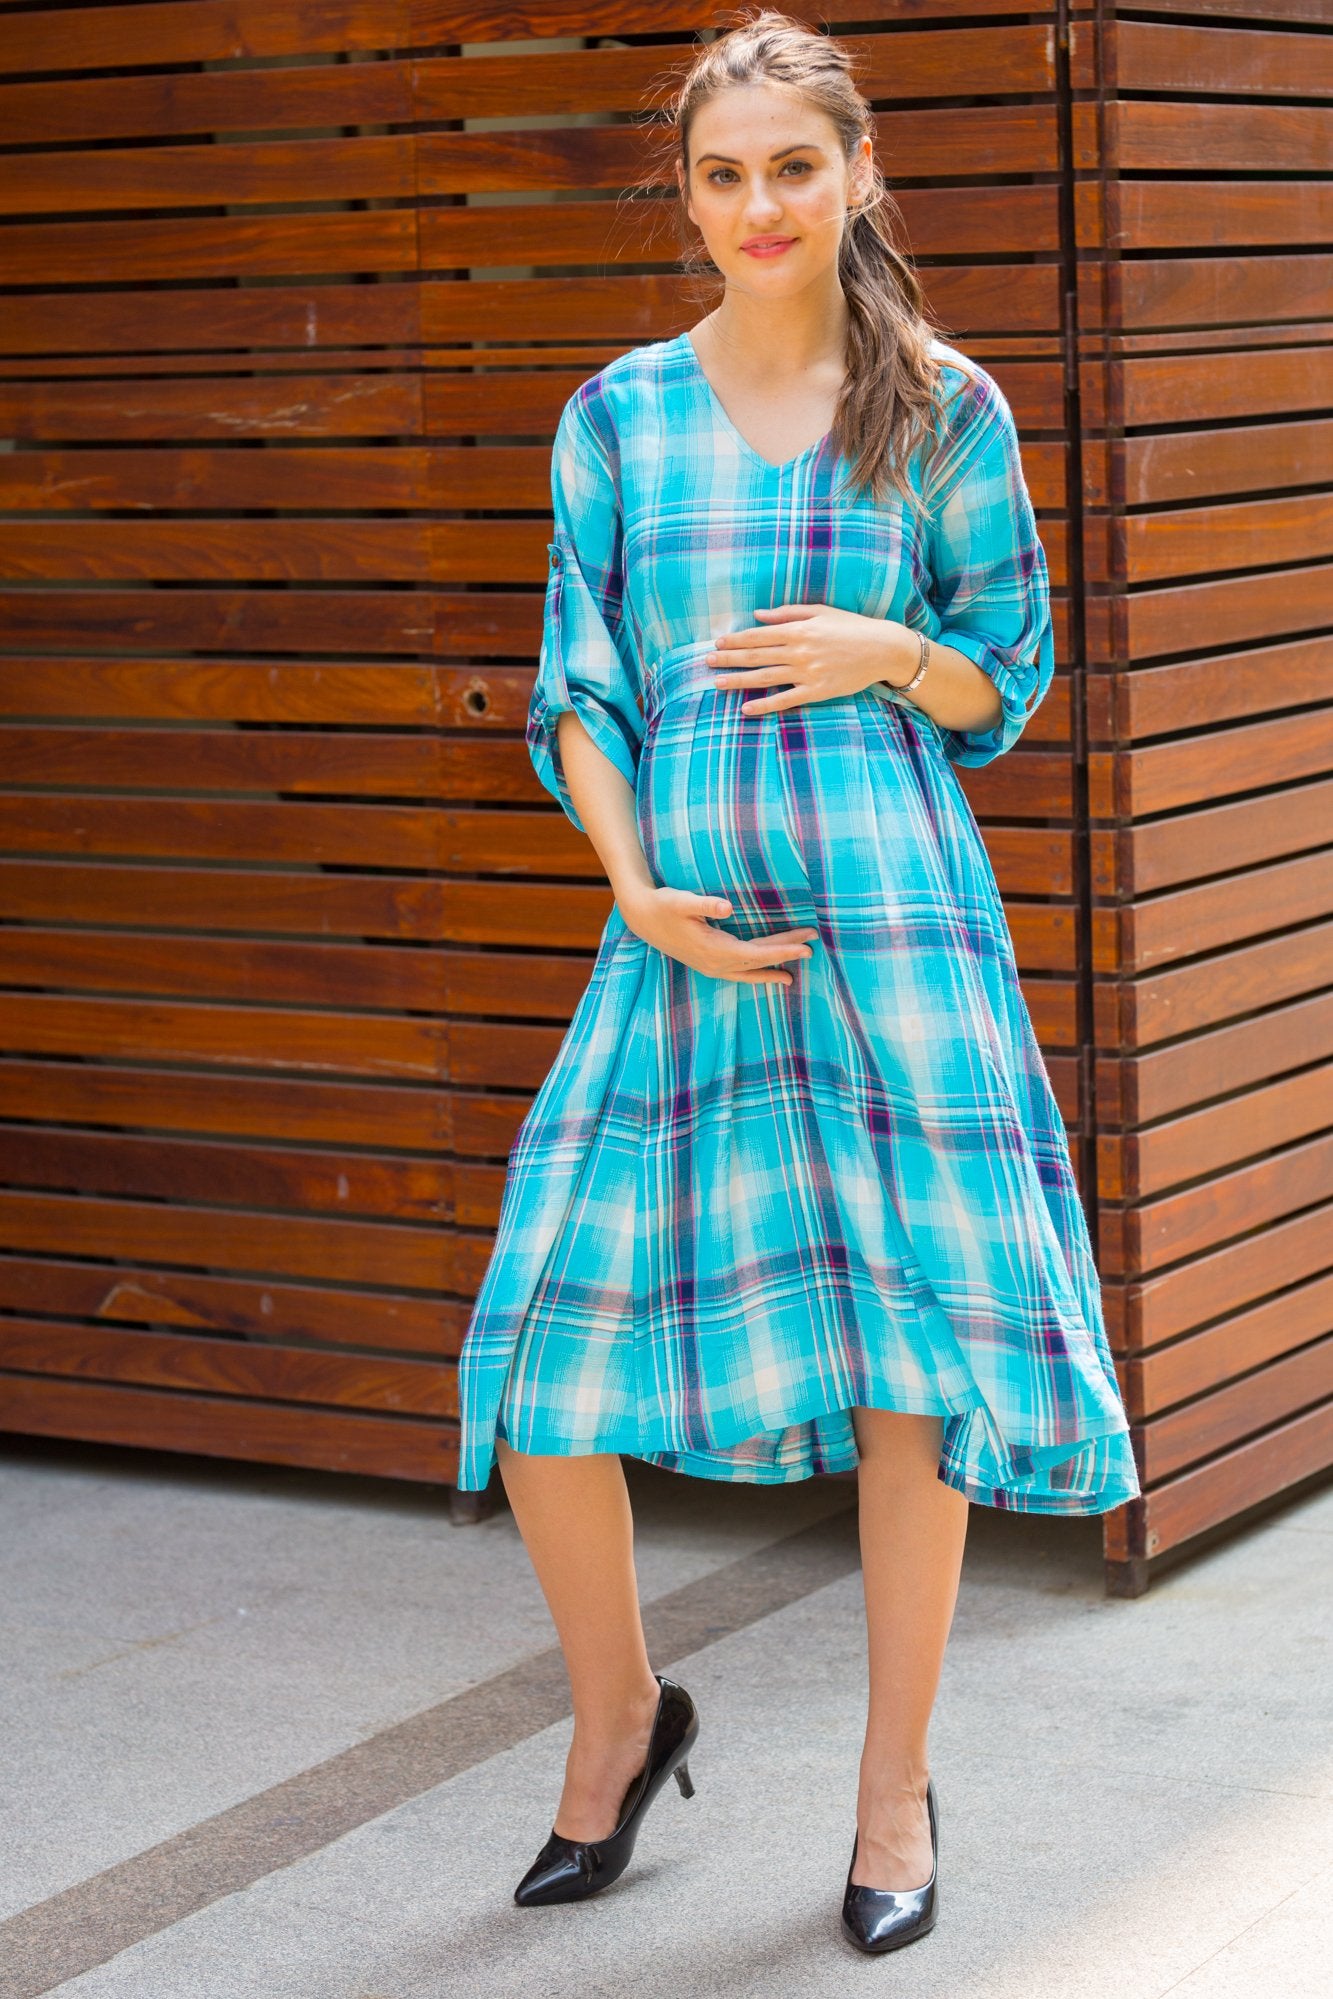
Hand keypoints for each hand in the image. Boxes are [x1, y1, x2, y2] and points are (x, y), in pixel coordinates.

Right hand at [618, 884, 817, 987]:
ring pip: (749, 971)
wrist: (641, 918)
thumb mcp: (682, 900)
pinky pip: (739, 973)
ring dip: (772, 969)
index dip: (783, 949)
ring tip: (792, 975)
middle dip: (785, 954)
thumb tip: (728, 907)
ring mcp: (711, 967)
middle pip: (759, 962)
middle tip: (812, 946)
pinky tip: (765, 974)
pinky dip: (755, 974)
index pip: (758, 952)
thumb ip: (706, 904)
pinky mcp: (708, 964)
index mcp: (714, 949)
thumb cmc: (663, 905)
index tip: (806, 946)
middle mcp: (715, 963)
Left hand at [706, 603, 916, 714]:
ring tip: (717, 683)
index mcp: (799, 629)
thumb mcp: (820, 612)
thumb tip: (758, 615)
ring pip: (765, 677)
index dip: (735, 639)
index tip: (717, 643)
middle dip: (729, 659)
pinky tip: (746, 709)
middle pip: (756, 655)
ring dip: (738, 681)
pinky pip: (785, 699)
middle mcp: (799, 651)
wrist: (882, 649)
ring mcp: (807, 672)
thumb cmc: (851, 627)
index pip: (759, 635)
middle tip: (706, 662)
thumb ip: (788, 613)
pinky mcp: (817, 691)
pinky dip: (765, 704)